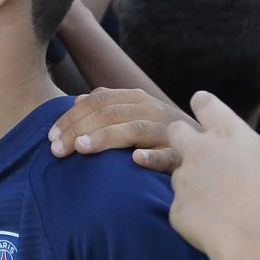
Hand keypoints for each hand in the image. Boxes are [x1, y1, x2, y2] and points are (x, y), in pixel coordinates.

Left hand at [47, 86, 185, 156]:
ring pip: (134, 129)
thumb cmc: (163, 135)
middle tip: (56, 150)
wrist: (210, 149)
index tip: (49, 137)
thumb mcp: (136, 115)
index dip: (70, 117)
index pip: (97, 102)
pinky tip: (135, 159)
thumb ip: (108, 107)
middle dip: (78, 129)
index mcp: (137, 100)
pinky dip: (152, 156)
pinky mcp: (183, 155)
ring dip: (106, 137)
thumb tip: (76, 101)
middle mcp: (152, 110)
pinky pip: (168, 155)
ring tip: (82, 148)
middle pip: (109, 113)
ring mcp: (169, 131)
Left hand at [142, 87, 259, 259]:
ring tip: (219, 199)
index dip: (204, 105)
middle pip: (175, 131)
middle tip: (204, 153)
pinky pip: (181, 207)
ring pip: (177, 172)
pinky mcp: (176, 210)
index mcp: (226, 132)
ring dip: (191, 180)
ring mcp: (183, 180)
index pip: (203, 102)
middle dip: (183, 136)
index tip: (207, 111)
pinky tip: (215, 224)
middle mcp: (198, 150)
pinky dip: (194, 212)